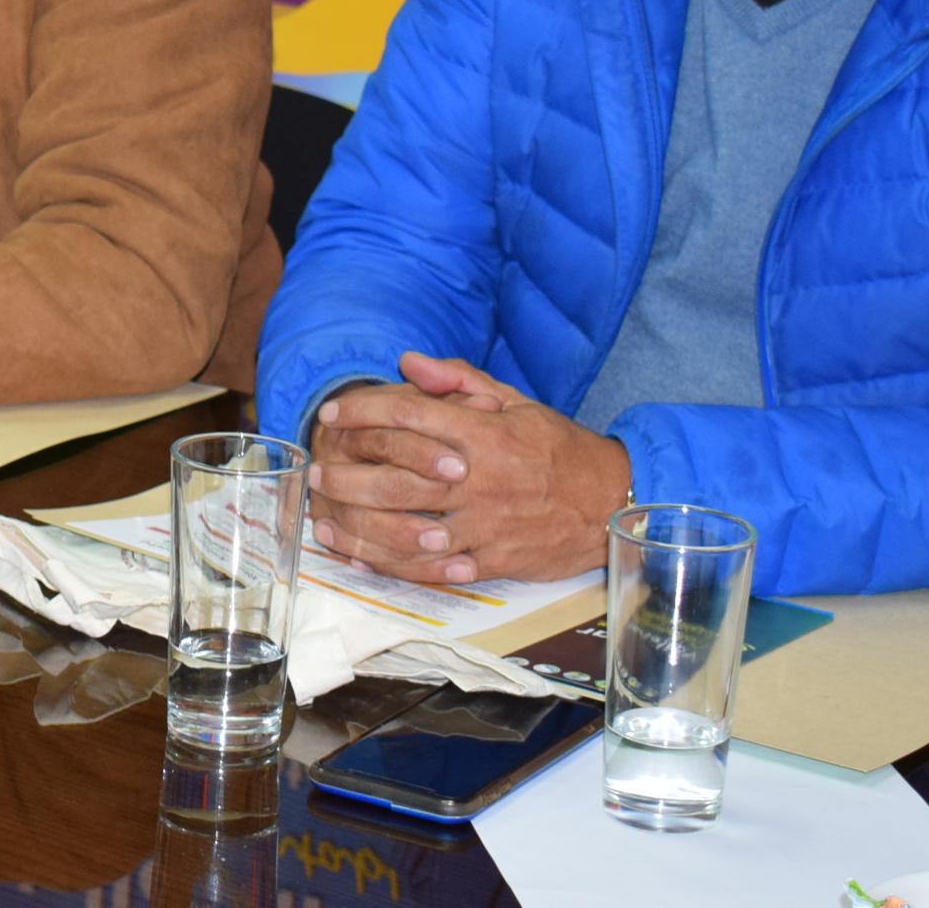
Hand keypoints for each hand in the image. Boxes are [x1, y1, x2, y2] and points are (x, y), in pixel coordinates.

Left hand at [307, 350, 631, 583]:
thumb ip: (459, 380)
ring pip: (409, 529)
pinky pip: (436, 568)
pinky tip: (365, 561)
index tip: (332, 415)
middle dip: (348, 474)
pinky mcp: (494, 560)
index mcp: (484, 434)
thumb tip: (408, 361)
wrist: (612, 500)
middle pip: (398, 476)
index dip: (363, 412)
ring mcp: (486, 523)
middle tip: (315, 471)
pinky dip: (396, 567)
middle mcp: (479, 479)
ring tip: (324, 523)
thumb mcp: (515, 401)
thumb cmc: (559, 448)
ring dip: (361, 529)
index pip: (409, 416)